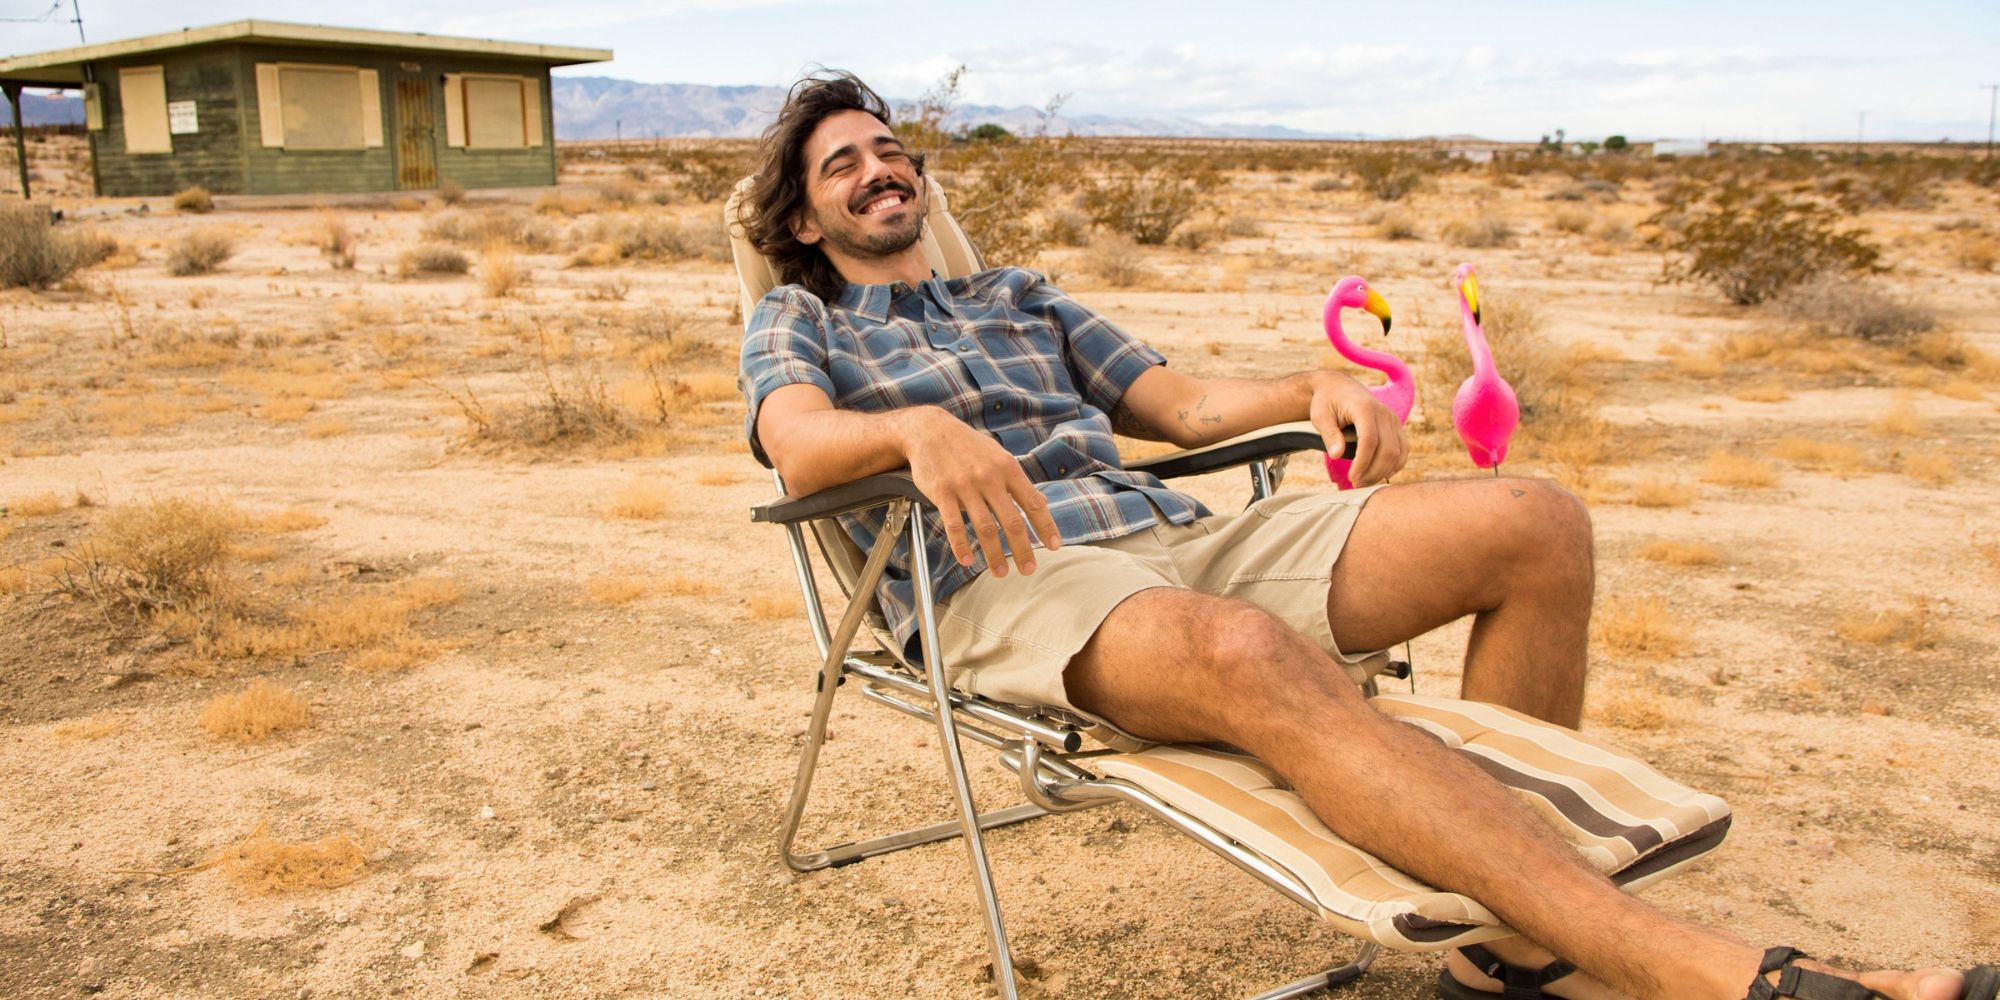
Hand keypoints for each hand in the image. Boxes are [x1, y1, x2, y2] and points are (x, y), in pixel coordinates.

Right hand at [896, 408, 1062, 576]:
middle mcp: (990, 477)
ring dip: (994, 555)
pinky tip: (967, 561)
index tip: (1053, 547)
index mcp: (1008, 468)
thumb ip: (1018, 481)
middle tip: (1029, 569)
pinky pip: (954, 525)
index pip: (1033, 502)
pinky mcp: (943, 492)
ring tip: (1000, 573)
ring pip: (985, 528)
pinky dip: (961, 546)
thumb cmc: (969, 446)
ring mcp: (966, 485)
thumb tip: (1041, 503)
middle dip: (1022, 549)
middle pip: (1011, 521)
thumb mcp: (999, 456)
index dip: (1046, 526)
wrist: (930, 430)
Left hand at [1308, 374, 1406, 486]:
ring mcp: (1393, 420)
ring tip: (1364, 482)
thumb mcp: (1321, 416)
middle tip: (1356, 484)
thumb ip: (1329, 434)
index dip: (1362, 462)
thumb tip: (1337, 455)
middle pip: (1387, 450)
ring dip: (1383, 472)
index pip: (1369, 440)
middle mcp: (1384, 413)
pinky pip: (1403, 450)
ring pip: (1398, 453)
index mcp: (1365, 408)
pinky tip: (1379, 474)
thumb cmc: (1327, 402)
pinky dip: (1394, 465)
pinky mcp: (1396, 427)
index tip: (1351, 478)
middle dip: (1373, 472)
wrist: (1340, 388)